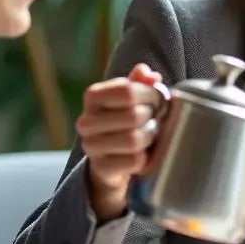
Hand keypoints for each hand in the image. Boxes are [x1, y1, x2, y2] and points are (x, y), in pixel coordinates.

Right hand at [78, 63, 165, 220]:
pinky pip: (134, 161)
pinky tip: (143, 153)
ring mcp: (91, 146)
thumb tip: (149, 75)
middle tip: (155, 119)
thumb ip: (141, 82)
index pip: (128, 90)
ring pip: (134, 140)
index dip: (151, 95)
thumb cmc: (126, 119)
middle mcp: (86, 121)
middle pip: (133, 115)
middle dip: (152, 117)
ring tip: (150, 134)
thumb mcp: (133, 97)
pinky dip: (145, 158)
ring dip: (149, 137)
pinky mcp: (101, 168)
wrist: (111, 157)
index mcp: (93, 96)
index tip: (158, 100)